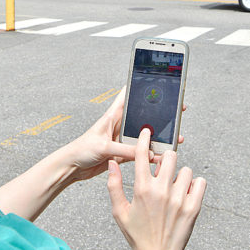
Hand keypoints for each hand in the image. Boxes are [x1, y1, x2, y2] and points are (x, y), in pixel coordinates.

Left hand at [66, 88, 185, 181]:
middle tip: (176, 111)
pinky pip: (140, 153)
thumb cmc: (81, 150)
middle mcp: (119, 126)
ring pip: (144, 137)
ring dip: (158, 138)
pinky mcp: (123, 154)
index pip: (127, 97)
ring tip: (174, 137)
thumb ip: (125, 149)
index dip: (140, 89)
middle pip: (142, 117)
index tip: (156, 83)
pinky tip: (161, 156)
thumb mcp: (104, 146)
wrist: (73, 167)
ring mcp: (122, 140)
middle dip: (159, 115)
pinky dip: (151, 155)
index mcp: (112, 116)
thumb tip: (146, 152)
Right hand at [107, 128, 205, 249]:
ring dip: (180, 175)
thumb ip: (114, 185)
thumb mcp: (119, 211)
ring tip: (174, 187)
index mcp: (142, 189)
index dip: (144, 139)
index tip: (147, 131)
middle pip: (169, 156)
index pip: (142, 154)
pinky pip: (200, 182)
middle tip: (163, 171)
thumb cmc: (137, 235)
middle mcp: (161, 191)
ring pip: (185, 169)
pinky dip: (195, 184)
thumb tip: (112, 163)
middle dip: (166, 160)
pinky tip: (186, 192)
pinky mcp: (193, 207)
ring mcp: (179, 199)